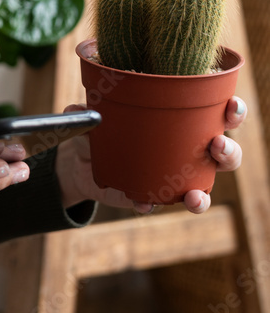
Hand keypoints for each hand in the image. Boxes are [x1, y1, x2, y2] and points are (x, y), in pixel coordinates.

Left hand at [55, 97, 246, 215]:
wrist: (80, 161)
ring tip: (193, 196)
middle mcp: (185, 147)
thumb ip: (85, 110)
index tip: (230, 107)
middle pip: (224, 152)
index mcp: (180, 116)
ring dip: (203, 195)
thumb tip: (79, 111)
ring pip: (203, 187)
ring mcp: (173, 175)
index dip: (232, 111)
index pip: (217, 112)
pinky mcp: (154, 196)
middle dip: (229, 151)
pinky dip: (154, 204)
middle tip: (216, 146)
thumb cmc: (98, 124)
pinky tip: (144, 203)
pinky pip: (161, 203)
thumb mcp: (92, 113)